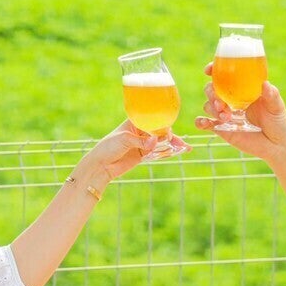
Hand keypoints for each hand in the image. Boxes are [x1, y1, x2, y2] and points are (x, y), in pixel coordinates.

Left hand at [73, 121, 188, 184]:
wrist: (100, 165)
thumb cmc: (108, 147)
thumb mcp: (124, 140)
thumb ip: (141, 141)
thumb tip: (156, 141)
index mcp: (134, 121)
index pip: (152, 119)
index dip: (162, 124)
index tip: (169, 130)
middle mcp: (140, 131)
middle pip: (159, 131)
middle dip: (171, 136)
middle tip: (180, 143)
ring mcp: (142, 143)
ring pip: (160, 142)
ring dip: (172, 144)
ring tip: (184, 147)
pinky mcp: (143, 154)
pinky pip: (158, 152)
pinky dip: (167, 152)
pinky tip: (178, 152)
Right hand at [194, 68, 285, 158]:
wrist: (277, 145)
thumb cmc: (279, 122)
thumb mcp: (276, 106)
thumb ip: (271, 95)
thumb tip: (265, 84)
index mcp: (242, 89)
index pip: (224, 75)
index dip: (213, 70)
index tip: (208, 70)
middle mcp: (231, 99)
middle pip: (212, 89)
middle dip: (211, 93)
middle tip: (221, 103)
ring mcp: (225, 114)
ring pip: (208, 105)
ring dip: (212, 108)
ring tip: (226, 117)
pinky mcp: (222, 129)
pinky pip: (204, 123)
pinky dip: (200, 122)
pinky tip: (205, 123)